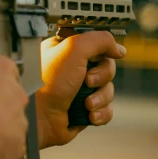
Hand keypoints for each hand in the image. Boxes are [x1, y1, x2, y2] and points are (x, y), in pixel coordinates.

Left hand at [36, 32, 125, 149]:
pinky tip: (89, 115)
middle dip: (101, 77)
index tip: (104, 55)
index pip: (96, 45)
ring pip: (108, 90)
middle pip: (107, 67)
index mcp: (67, 51)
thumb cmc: (48, 82)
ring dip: (101, 98)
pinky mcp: (84, 110)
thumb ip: (99, 40)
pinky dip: (101, 112)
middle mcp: (73, 70)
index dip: (103, 51)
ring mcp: (79, 91)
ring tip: (86, 104)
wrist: (38, 117)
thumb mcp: (73, 49)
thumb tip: (119, 48)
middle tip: (87, 81)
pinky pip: (106, 109)